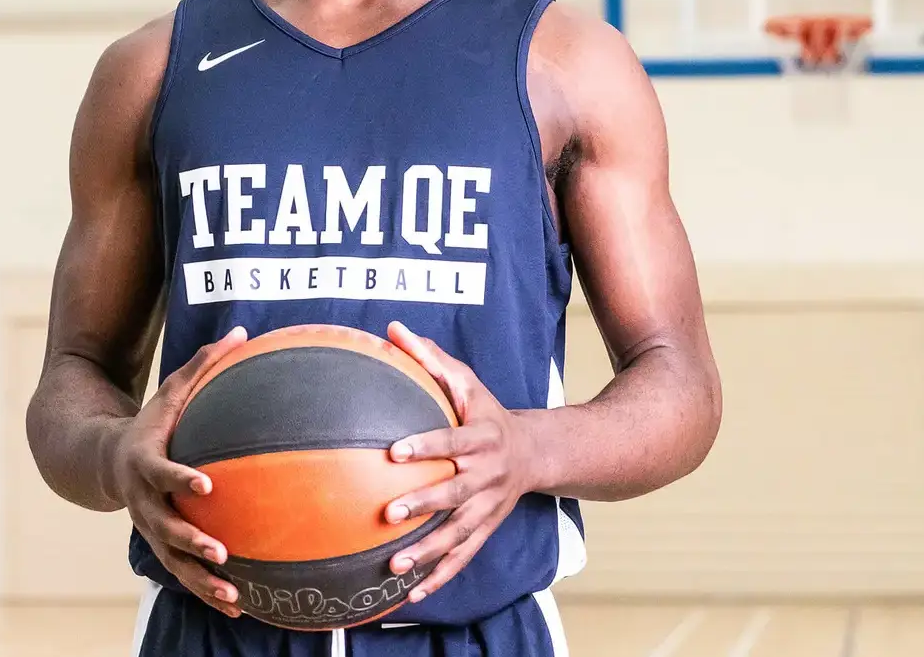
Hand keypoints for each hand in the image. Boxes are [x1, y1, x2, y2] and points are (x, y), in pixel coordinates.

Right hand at [108, 325, 248, 617]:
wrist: (105, 461)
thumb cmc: (149, 422)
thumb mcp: (170, 392)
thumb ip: (203, 365)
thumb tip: (243, 332)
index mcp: (144, 463)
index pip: (162, 472)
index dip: (180, 478)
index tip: (206, 483)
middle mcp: (143, 502)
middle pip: (164, 526)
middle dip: (190, 540)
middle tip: (219, 549)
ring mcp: (150, 529)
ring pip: (173, 562)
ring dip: (201, 581)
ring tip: (233, 594)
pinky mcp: (161, 547)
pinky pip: (184, 574)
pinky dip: (207, 591)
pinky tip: (239, 606)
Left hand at [381, 321, 539, 604]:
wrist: (534, 453)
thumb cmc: (487, 413)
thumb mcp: (467, 382)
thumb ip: (430, 358)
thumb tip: (392, 329)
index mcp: (483, 438)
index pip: (452, 442)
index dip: (426, 445)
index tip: (394, 451)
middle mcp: (488, 475)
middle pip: (455, 492)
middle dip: (424, 503)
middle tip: (390, 512)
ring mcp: (488, 507)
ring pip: (459, 533)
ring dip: (429, 552)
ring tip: (396, 566)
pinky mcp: (485, 530)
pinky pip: (464, 558)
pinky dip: (440, 577)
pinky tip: (413, 593)